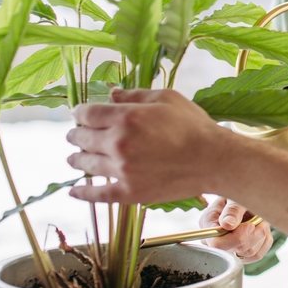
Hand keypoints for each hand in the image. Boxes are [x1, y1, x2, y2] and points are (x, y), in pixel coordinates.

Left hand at [66, 88, 229, 204]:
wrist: (213, 160)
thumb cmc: (194, 126)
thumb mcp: (167, 99)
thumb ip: (135, 95)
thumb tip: (111, 93)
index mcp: (126, 118)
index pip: (87, 113)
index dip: (80, 113)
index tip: (79, 114)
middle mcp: (118, 143)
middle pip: (82, 138)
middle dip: (76, 135)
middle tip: (74, 135)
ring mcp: (122, 170)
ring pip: (86, 164)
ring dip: (76, 159)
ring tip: (73, 159)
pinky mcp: (129, 192)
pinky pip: (98, 194)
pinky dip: (82, 193)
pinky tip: (73, 191)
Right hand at [199, 197, 273, 262]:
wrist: (248, 195)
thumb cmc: (240, 192)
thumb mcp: (235, 197)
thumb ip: (232, 209)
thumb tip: (227, 225)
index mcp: (208, 223)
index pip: (217, 243)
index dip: (236, 238)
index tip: (250, 225)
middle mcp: (216, 238)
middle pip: (235, 250)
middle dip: (252, 235)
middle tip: (260, 220)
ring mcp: (229, 247)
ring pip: (248, 253)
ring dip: (260, 236)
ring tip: (262, 220)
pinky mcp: (243, 252)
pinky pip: (257, 255)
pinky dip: (264, 241)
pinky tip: (262, 228)